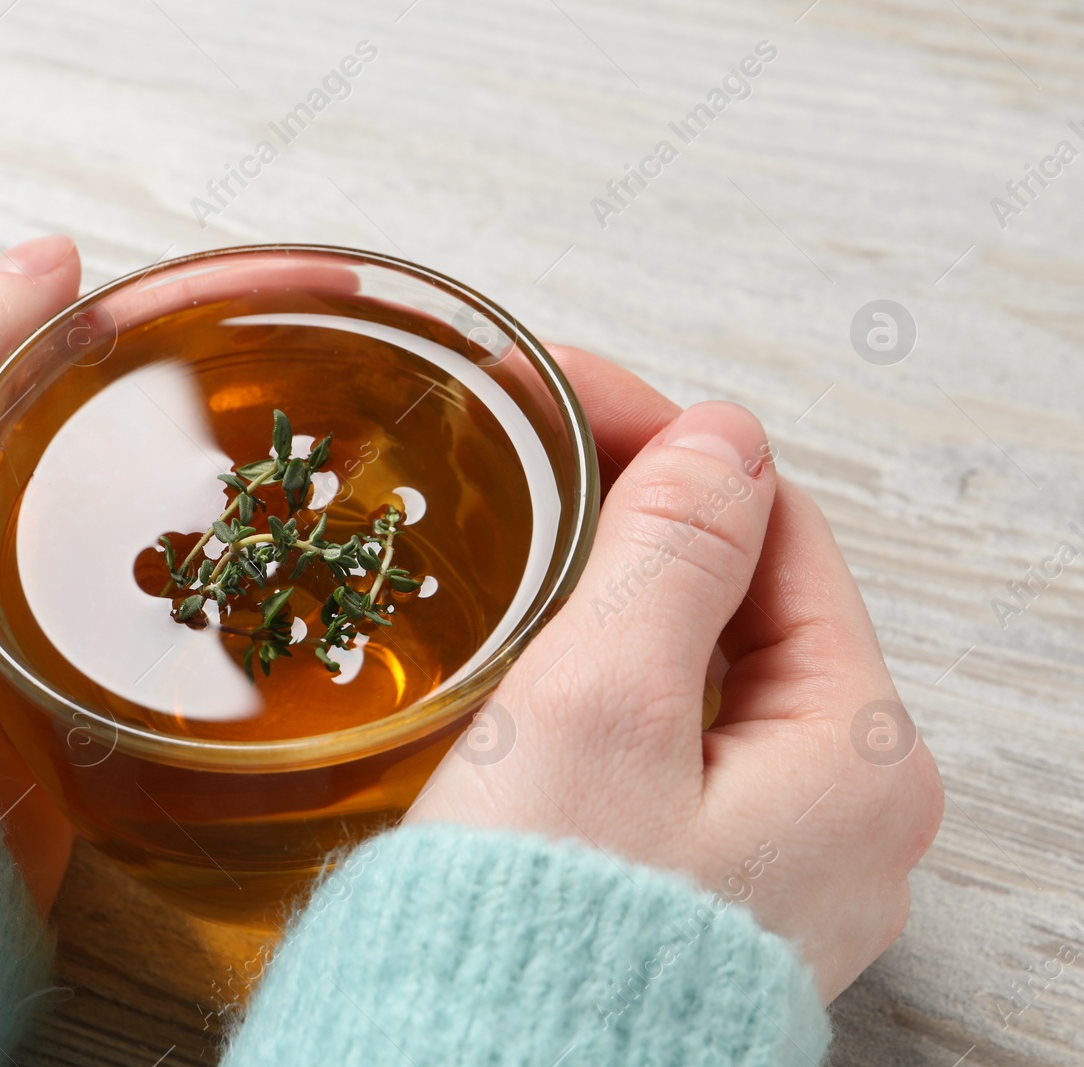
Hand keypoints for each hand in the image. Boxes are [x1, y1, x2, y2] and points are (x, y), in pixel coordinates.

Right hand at [408, 346, 943, 1001]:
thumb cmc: (538, 925)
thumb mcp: (604, 702)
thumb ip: (672, 553)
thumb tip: (720, 441)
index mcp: (853, 753)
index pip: (776, 528)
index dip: (666, 439)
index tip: (556, 391)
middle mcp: (841, 813)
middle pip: (750, 599)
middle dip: (641, 510)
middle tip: (529, 453)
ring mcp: (774, 861)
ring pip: (705, 671)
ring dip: (620, 591)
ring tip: (524, 535)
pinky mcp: (699, 891)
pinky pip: (674, 746)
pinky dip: (612, 679)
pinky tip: (542, 656)